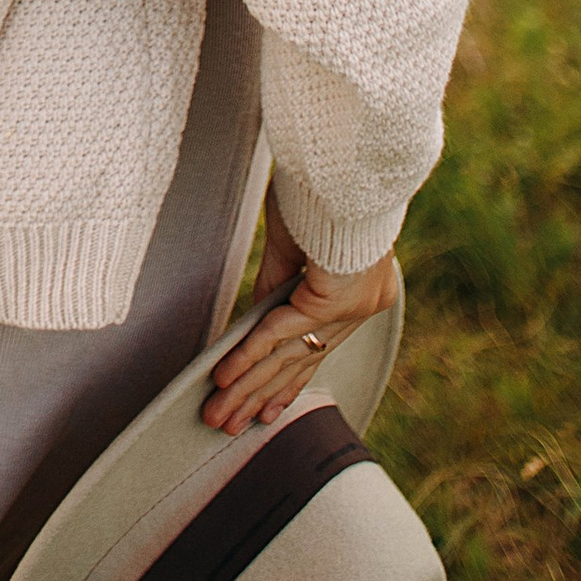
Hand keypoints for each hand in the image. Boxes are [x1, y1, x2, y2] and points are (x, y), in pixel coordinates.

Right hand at [202, 200, 398, 436]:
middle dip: (258, 395)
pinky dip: (249, 353)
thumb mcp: (293, 239)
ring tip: (219, 414)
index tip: (262, 410)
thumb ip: (280, 283)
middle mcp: (361, 305)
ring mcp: (353, 306)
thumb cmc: (320, 181)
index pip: (315, 345)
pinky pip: (281, 332)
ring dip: (247, 386)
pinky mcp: (336, 298)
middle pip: (299, 360)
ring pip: (288, 355)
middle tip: (227, 423)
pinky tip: (226, 376)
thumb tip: (257, 321)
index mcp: (359, 290)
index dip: (285, 381)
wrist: (344, 157)